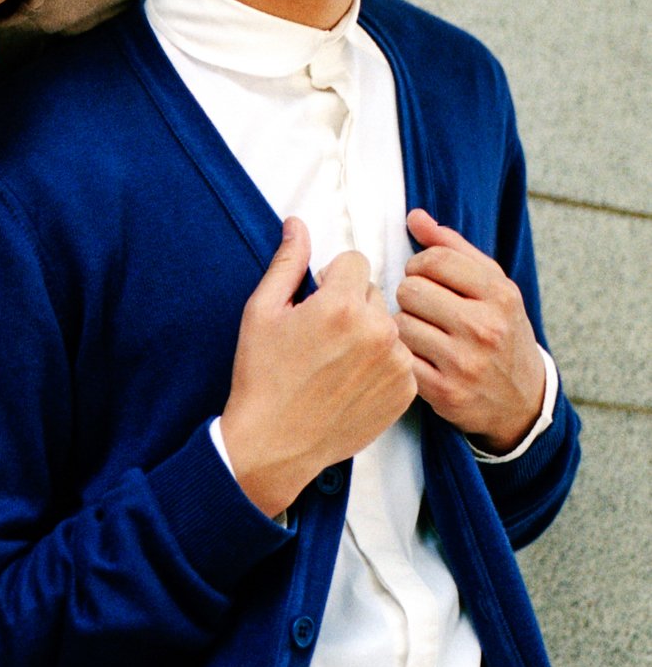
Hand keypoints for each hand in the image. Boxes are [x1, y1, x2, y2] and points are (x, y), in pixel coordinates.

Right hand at [220, 218, 417, 517]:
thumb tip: (298, 223)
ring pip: (388, 325)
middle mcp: (377, 330)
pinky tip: (351, 382)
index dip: (330, 279)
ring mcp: (396, 363)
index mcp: (341, 304)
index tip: (315, 304)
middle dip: (350, 305)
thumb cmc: (262, 377)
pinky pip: (400, 358)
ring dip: (368, 335)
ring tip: (336, 363)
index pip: (355, 262)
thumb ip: (287, 262)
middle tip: (321, 338)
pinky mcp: (405, 391)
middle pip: (373, 292)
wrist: (274, 443)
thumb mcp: (261, 312)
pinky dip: (381, 365)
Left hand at [395, 208, 545, 453]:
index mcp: (500, 294)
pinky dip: (403, 355)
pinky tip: (420, 356)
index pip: (434, 260)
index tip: (424, 277)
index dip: (418, 265)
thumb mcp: (493, 286)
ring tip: (423, 332)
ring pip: (400, 324)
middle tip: (422, 308)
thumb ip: (453, 248)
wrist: (523, 399)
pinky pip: (400, 358)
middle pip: (410, 290)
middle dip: (410, 295)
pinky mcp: (446, 392)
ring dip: (404, 326)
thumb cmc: (501, 330)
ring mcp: (466, 362)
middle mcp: (485, 327)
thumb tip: (414, 216)